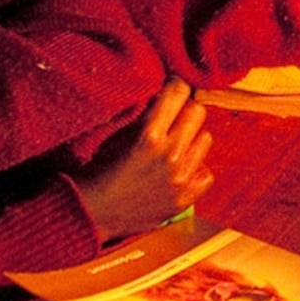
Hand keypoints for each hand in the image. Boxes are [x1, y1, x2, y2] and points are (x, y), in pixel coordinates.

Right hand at [79, 80, 214, 240]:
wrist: (92, 213)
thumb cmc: (99, 170)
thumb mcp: (118, 134)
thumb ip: (146, 116)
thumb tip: (168, 95)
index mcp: (148, 134)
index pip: (178, 92)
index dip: (175, 87)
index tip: (172, 90)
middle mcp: (169, 154)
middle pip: (197, 111)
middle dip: (185, 110)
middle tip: (174, 118)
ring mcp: (179, 178)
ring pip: (206, 139)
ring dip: (191, 139)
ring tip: (175, 147)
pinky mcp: (184, 199)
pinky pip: (207, 173)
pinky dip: (196, 170)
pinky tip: (179, 171)